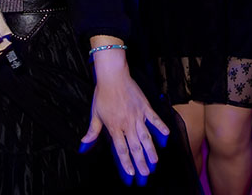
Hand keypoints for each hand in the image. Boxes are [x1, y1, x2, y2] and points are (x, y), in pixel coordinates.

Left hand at [81, 54, 168, 182]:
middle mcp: (127, 123)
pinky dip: (161, 127)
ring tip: (155, 162)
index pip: (121, 149)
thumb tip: (84, 144)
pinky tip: (167, 136)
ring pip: (146, 137)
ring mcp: (138, 115)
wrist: (113, 76)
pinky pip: (155, 119)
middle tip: (145, 175)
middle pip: (135, 146)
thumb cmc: (102, 94)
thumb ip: (92, 131)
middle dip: (141, 162)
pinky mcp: (145, 107)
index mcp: (114, 126)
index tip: (131, 174)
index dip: (126, 162)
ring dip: (151, 151)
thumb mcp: (95, 113)